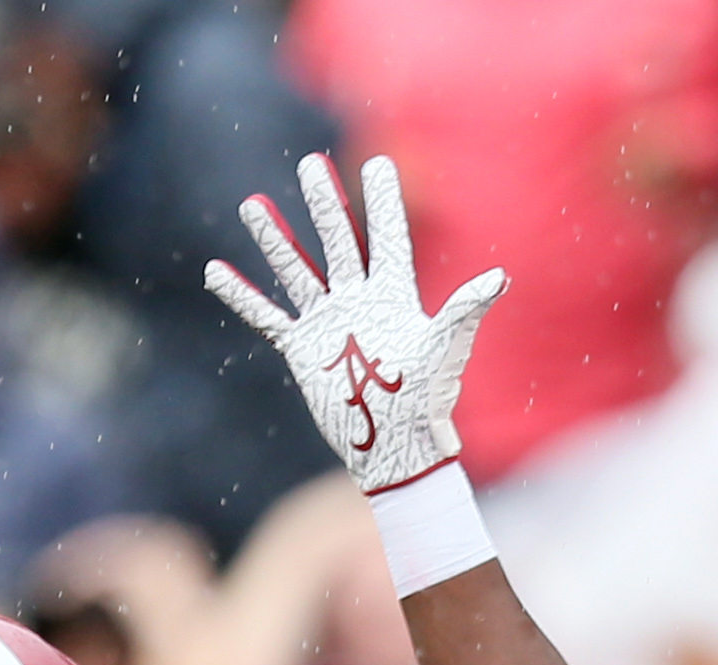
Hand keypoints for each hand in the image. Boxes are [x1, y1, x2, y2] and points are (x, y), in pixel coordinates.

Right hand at [206, 154, 507, 493]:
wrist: (394, 450)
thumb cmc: (425, 403)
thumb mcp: (445, 351)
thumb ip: (464, 311)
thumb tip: (499, 278)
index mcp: (395, 296)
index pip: (389, 237)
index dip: (384, 201)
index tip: (381, 161)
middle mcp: (360, 302)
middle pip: (339, 242)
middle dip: (326, 204)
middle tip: (311, 164)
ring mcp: (329, 324)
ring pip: (298, 270)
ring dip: (276, 239)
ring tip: (253, 203)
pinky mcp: (303, 350)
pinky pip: (267, 316)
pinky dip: (243, 295)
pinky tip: (218, 270)